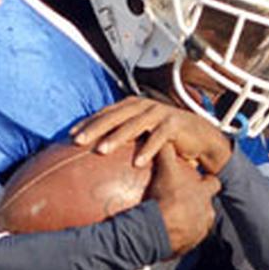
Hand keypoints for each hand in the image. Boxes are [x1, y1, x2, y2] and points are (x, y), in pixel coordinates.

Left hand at [70, 96, 232, 174]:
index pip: (105, 113)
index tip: (70, 136)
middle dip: (95, 128)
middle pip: (114, 116)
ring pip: (134, 125)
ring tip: (101, 151)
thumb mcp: (140, 134)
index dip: (88, 122)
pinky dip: (148, 150)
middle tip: (78, 142)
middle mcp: (143, 106)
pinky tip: (136, 163)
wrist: (198, 136)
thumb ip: (121, 136)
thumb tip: (95, 151)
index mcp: (132, 106)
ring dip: (117, 138)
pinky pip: (159, 138)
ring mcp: (160, 113)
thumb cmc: (164, 137)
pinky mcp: (175, 124)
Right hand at [148, 144, 220, 256]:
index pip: (212, 184)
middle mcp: (206, 213)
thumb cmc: (165, 200)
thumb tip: (164, 139)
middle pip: (206, 206)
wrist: (157, 230)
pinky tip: (167, 235)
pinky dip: (179, 238)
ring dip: (189, 222)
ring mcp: (199, 231)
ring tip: (174, 220)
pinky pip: (186, 241)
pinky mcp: (188, 246)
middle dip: (197, 204)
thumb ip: (167, 154)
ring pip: (198, 225)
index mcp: (203, 194)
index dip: (207, 181)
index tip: (200, 179)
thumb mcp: (166, 172)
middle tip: (184, 201)